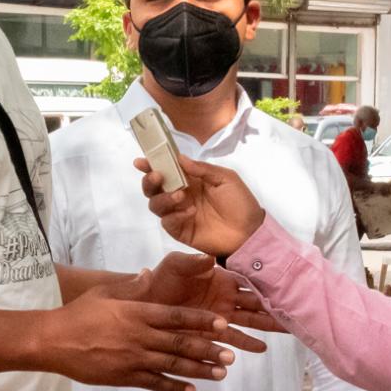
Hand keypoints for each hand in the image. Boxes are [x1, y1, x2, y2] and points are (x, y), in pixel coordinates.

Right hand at [35, 289, 236, 390]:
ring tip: (221, 373)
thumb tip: (147, 275)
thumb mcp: (105, 293)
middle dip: (209, 349)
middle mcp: (140, 336)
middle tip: (230, 355)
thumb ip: (129, 287)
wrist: (53, 341)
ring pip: (174, 365)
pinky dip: (174, 387)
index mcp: (137, 312)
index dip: (202, 320)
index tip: (222, 324)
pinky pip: (155, 383)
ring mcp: (133, 358)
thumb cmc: (78, 314)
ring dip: (199, 369)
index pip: (177, 316)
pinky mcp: (125, 377)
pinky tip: (191, 390)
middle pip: (181, 343)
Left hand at [121, 252, 281, 351]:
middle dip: (277, 306)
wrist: (145, 301)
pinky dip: (246, 344)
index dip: (270, 283)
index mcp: (222, 278)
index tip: (289, 284)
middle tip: (299, 309)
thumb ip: (193, 262)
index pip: (252, 281)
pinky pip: (232, 339)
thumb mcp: (176, 264)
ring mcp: (221, 317)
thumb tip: (211, 258)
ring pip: (251, 322)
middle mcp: (226, 298)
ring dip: (268, 326)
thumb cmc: (162, 278)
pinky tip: (261, 348)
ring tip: (289, 330)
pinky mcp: (211, 333)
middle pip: (258, 303)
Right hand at [136, 155, 267, 258]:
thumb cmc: (240, 203)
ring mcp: (179, 214)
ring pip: (156, 204)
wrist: (250, 231)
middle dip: (150, 181)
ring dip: (163, 198)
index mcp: (190, 180)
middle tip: (157, 177)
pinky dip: (175, 215)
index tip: (140, 161)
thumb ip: (202, 169)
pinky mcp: (180, 230)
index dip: (151, 164)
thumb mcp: (225, 178)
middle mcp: (180, 195)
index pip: (166, 170)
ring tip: (181, 195)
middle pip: (153, 188)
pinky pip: (167, 222)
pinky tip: (190, 213)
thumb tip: (180, 158)